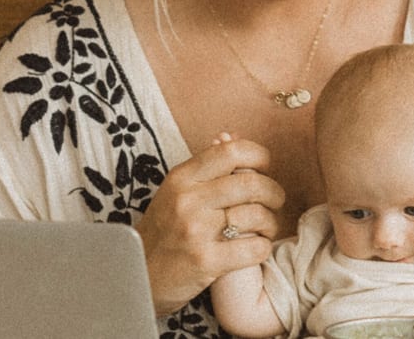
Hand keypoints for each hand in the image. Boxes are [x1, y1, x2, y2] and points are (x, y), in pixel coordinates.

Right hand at [135, 134, 284, 315]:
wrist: (138, 276)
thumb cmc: (162, 232)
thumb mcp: (174, 191)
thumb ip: (204, 166)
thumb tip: (230, 136)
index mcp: (181, 178)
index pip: (231, 151)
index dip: (259, 156)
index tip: (265, 167)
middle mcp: (187, 200)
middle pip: (251, 184)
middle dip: (274, 192)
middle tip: (275, 201)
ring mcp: (196, 230)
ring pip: (257, 215)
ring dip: (271, 223)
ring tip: (267, 228)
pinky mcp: (205, 261)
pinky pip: (254, 248)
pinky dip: (264, 248)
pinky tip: (258, 248)